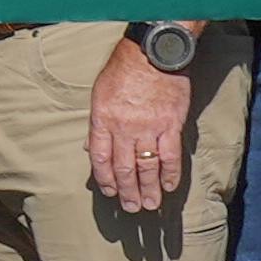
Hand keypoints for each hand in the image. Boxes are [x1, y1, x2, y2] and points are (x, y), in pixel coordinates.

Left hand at [86, 43, 192, 212]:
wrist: (153, 52)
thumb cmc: (123, 70)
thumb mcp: (100, 93)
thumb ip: (98, 123)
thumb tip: (89, 148)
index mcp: (103, 119)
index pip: (100, 158)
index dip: (104, 179)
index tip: (109, 193)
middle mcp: (124, 127)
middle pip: (124, 167)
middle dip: (127, 191)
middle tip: (131, 208)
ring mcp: (149, 128)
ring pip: (147, 167)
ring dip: (149, 189)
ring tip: (150, 205)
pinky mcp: (171, 125)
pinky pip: (170, 156)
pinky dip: (170, 174)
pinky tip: (170, 186)